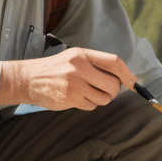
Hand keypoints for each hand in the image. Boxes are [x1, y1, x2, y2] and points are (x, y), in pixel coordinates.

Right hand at [0, 48, 136, 110]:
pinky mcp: (70, 99)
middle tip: (105, 90)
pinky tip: (77, 98)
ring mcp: (75, 84)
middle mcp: (80, 68)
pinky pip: (92, 106)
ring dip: (101, 99)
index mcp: (83, 54)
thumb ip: (95, 64)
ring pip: (104, 98)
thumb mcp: (73, 58)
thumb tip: (121, 77)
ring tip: (87, 92)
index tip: (133, 83)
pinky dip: (89, 104)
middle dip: (113, 91)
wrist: (28, 79)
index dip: (127, 74)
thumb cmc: (55, 69)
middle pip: (113, 84)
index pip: (114, 62)